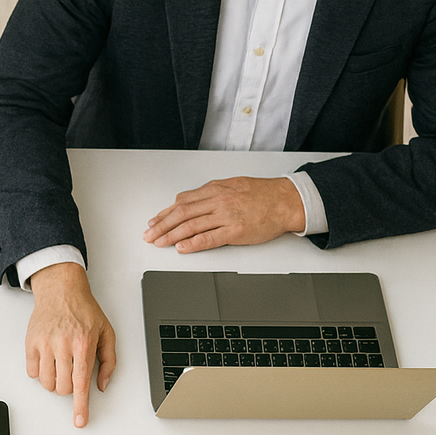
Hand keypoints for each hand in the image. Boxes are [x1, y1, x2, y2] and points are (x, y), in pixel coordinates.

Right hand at [24, 262, 115, 427]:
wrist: (61, 290)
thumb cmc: (84, 311)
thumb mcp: (106, 333)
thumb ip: (109, 361)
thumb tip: (102, 384)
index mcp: (84, 345)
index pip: (81, 384)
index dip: (80, 406)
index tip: (79, 421)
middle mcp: (63, 345)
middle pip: (62, 387)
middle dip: (68, 387)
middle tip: (71, 372)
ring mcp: (45, 344)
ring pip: (46, 383)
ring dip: (54, 381)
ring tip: (59, 366)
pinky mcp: (31, 343)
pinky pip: (31, 372)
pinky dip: (39, 372)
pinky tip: (47, 359)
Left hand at [143, 176, 306, 252]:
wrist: (287, 200)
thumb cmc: (262, 194)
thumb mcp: (232, 185)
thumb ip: (210, 193)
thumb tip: (188, 201)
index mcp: (215, 189)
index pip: (182, 202)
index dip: (164, 213)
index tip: (153, 221)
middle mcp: (218, 201)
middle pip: (181, 214)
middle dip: (161, 225)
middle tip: (149, 235)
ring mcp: (226, 216)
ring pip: (191, 225)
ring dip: (171, 235)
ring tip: (159, 243)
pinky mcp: (235, 230)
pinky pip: (209, 238)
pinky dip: (193, 243)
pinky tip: (182, 248)